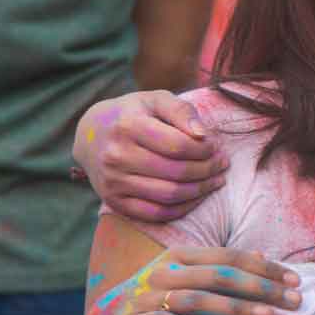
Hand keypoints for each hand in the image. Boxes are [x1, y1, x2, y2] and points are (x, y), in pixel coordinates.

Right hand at [74, 91, 225, 222]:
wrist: (91, 135)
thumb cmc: (133, 114)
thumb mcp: (155, 99)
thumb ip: (181, 111)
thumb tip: (203, 135)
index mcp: (128, 127)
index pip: (178, 146)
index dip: (205, 149)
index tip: (216, 146)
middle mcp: (116, 156)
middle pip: (176, 172)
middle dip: (208, 170)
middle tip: (222, 164)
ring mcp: (113, 182)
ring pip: (169, 196)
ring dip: (200, 191)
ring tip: (216, 180)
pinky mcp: (114, 202)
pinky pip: (156, 214)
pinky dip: (182, 209)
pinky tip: (197, 196)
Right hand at [74, 247, 300, 314]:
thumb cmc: (157, 298)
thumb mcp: (186, 276)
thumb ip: (220, 266)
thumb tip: (262, 254)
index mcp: (181, 256)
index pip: (230, 257)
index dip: (265, 268)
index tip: (295, 281)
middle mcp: (165, 271)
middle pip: (219, 275)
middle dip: (260, 287)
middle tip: (293, 301)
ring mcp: (148, 296)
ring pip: (197, 299)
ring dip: (235, 308)